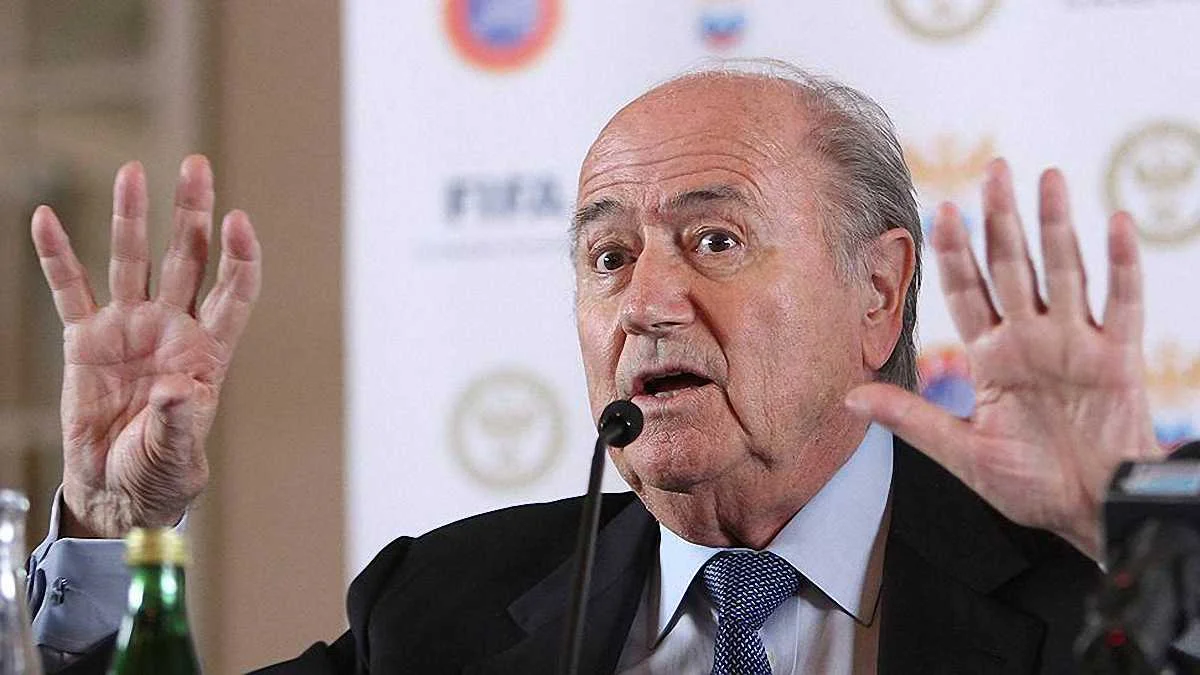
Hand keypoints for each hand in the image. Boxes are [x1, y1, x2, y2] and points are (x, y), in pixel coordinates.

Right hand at [32, 156, 261, 538]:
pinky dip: (57, 256)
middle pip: (187, 259)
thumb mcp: (176, 452)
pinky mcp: (86, 339)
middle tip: (196, 165)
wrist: (114, 488)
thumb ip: (178, 419)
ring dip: (132, 217)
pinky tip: (45, 219)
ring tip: (132, 170)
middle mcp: (173, 329)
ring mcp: (130, 328)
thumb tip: (178, 388)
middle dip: (193, 213)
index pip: (233, 292)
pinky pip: (70, 290)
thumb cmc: (159, 471)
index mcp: (208, 353)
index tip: (239, 221)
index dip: (239, 257)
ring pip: (132, 260)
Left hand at [846, 159, 1161, 560]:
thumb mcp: (961, 452)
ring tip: (1049, 178)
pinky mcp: (1118, 358)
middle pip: (1013, 267)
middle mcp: (1031, 340)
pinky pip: (1122, 302)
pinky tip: (1117, 223)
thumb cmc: (1030, 486)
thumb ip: (910, 418)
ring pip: (1065, 271)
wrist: (1092, 512)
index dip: (954, 253)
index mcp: (992, 357)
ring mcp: (1076, 343)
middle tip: (993, 169)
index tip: (939, 211)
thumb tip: (849, 398)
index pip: (967, 293)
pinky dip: (1121, 264)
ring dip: (1057, 226)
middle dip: (1002, 219)